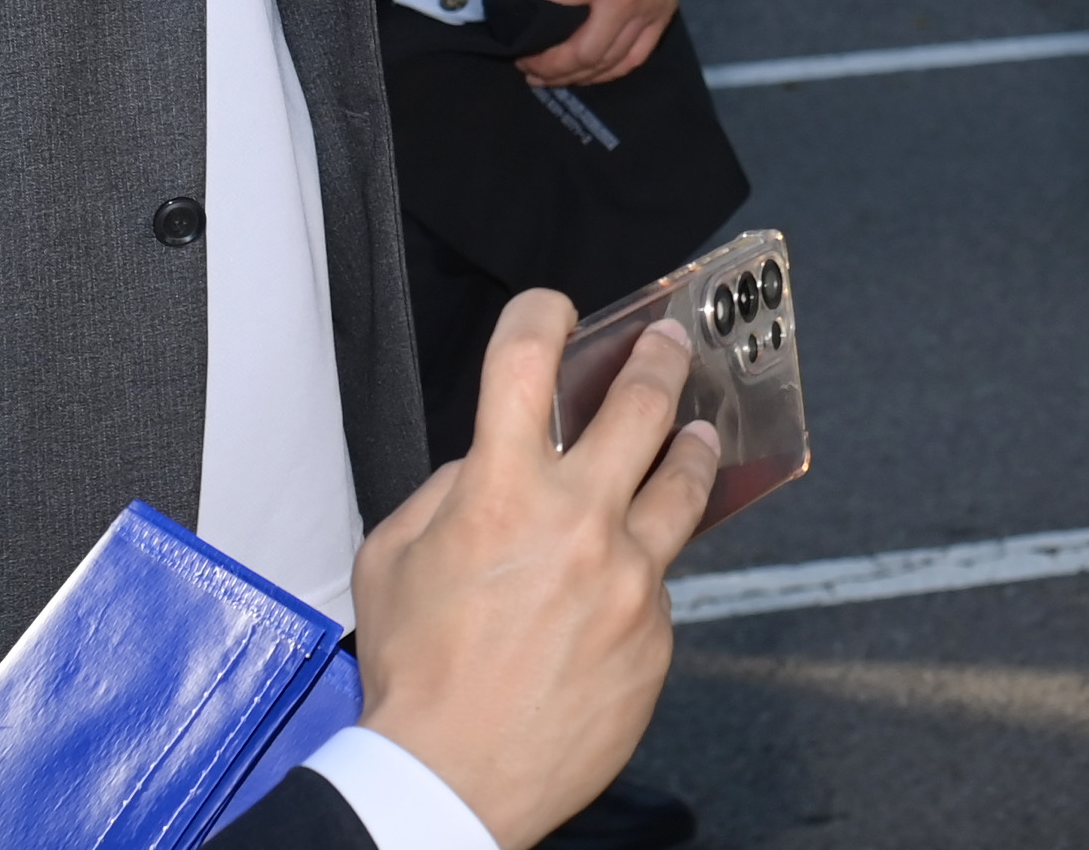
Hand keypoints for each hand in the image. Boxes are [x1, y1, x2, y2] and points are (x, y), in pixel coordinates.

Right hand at [355, 292, 719, 849]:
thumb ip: (443, 493)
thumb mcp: (392, 561)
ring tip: (696, 432)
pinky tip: (625, 579)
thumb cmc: (415, 681)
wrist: (452, 780)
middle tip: (667, 344)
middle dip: (657, 360)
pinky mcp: (656, 627)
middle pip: (641, 404)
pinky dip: (644, 570)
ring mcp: (628, 574)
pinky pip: (661, 580)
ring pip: (684, 484)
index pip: (527, 363)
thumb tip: (485, 463)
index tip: (554, 308)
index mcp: (501, 492)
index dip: (542, 315)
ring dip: (691, 447)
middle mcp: (577, 520)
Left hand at [513, 0, 695, 86]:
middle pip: (583, 51)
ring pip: (609, 60)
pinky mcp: (662, 13)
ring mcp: (648, 8)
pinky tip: (587, 72)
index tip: (509, 36)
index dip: (527, 32)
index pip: (555, 13)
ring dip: (574, 75)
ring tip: (546, 75)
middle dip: (548, 66)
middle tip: (523, 65)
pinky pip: (636, 56)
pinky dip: (609, 71)